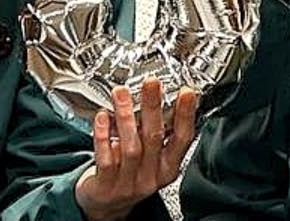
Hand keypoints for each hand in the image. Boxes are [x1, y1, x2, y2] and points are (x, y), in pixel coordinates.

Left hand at [74, 78, 199, 220]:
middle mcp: (151, 177)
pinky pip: (106, 159)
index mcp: (167, 168)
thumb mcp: (151, 159)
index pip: (182, 139)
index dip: (185, 115)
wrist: (105, 206)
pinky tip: (102, 118)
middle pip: (155, 138)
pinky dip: (104, 136)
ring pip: (131, 148)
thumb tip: (159, 99)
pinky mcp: (106, 186)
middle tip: (151, 83)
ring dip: (126, 117)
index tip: (186, 92)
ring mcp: (129, 183)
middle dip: (154, 107)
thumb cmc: (129, 175)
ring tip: (122, 94)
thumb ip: (155, 134)